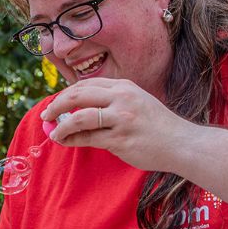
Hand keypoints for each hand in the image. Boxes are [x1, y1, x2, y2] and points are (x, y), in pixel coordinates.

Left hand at [42, 78, 198, 172]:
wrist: (182, 143)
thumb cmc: (157, 126)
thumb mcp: (136, 103)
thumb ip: (110, 102)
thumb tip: (76, 109)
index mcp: (124, 87)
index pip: (86, 85)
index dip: (65, 94)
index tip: (55, 104)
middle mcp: (122, 98)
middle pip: (77, 96)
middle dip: (56, 105)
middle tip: (45, 116)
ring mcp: (121, 118)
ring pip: (79, 118)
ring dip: (61, 127)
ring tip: (54, 133)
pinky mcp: (120, 139)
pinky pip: (88, 138)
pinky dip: (72, 140)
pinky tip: (66, 142)